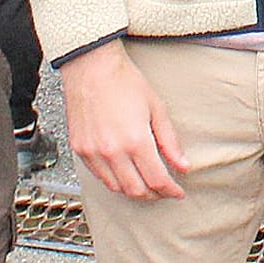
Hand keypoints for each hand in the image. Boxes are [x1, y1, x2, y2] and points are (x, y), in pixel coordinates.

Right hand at [59, 42, 189, 200]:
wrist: (91, 67)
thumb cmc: (124, 81)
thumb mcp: (157, 108)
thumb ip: (170, 141)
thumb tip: (183, 165)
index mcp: (135, 141)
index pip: (157, 180)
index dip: (171, 190)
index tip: (178, 192)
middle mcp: (112, 151)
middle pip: (136, 190)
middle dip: (154, 195)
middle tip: (164, 190)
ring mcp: (93, 153)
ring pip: (116, 187)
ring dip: (134, 190)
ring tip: (146, 184)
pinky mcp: (80, 150)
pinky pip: (99, 176)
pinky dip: (114, 181)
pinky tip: (124, 173)